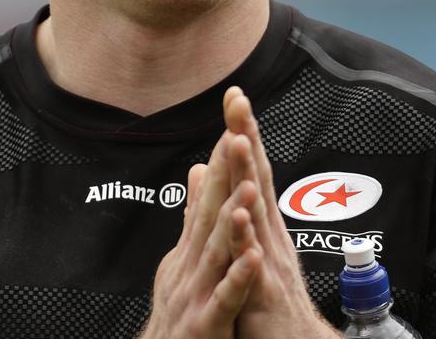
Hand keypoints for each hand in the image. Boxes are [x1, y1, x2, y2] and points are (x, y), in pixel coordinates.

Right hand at [140, 134, 262, 338]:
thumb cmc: (182, 314)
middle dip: (224, 172)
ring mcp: (196, 295)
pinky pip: (226, 300)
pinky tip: (252, 258)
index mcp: (191, 249)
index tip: (235, 117)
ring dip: (232, 218)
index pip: (210, 195)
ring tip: (247, 186)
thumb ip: (194, 218)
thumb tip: (200, 170)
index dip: (223, 157)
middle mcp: (190, 265)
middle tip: (235, 131)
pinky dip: (237, 278)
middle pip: (210, 212)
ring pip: (217, 251)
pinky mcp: (205, 325)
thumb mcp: (185, 261)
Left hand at [222, 86, 339, 338]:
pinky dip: (245, 239)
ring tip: (236, 141)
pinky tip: (239, 216)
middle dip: (246, 138)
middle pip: (256, 179)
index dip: (242, 135)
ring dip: (247, 176)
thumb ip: (238, 219)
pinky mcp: (263, 294)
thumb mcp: (250, 256)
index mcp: (263, 229)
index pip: (251, 173)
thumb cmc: (269, 306)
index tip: (233, 98)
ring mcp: (268, 263)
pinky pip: (251, 264)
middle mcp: (270, 238)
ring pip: (254, 213)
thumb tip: (229, 186)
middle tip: (237, 99)